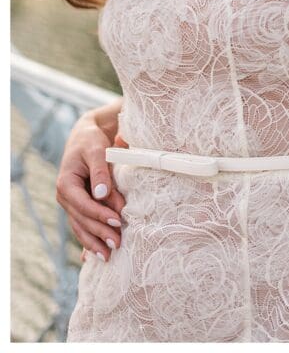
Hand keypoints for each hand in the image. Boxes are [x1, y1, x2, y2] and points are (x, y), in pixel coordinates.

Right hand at [56, 104, 125, 261]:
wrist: (86, 137)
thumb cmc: (91, 141)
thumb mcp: (96, 150)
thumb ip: (100, 171)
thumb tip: (101, 194)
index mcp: (66, 183)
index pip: (83, 205)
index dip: (100, 215)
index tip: (118, 222)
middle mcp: (65, 197)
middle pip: (82, 220)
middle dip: (99, 233)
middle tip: (118, 244)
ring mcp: (71, 204)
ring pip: (81, 227)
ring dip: (94, 242)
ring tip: (109, 256)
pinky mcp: (79, 206)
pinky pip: (82, 226)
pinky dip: (89, 240)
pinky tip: (95, 256)